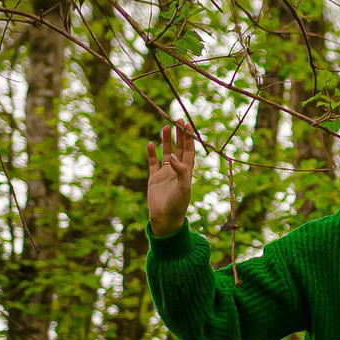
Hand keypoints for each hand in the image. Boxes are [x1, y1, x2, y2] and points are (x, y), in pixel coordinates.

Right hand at [146, 120, 198, 236]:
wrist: (165, 219)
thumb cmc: (178, 205)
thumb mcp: (183, 188)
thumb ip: (181, 171)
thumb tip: (173, 156)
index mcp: (187, 171)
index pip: (189, 150)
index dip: (189, 138)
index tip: (187, 125)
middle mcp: (177, 170)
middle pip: (179, 148)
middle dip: (179, 135)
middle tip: (178, 119)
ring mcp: (165, 173)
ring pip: (166, 153)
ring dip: (166, 141)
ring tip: (166, 127)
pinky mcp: (154, 178)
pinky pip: (153, 163)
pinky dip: (152, 153)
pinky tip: (150, 144)